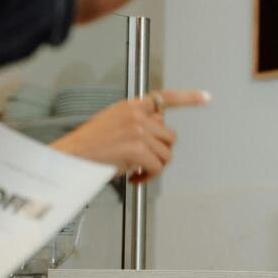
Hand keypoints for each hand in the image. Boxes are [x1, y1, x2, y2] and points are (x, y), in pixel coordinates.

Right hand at [51, 90, 209, 182]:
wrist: (70, 156)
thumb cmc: (88, 146)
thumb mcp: (112, 124)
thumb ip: (137, 124)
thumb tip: (159, 134)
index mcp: (130, 106)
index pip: (164, 98)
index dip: (188, 98)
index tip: (206, 97)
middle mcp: (136, 115)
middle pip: (169, 136)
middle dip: (161, 153)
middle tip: (146, 165)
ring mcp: (138, 130)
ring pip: (166, 153)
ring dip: (155, 167)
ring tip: (138, 172)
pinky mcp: (137, 147)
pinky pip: (157, 166)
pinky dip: (148, 177)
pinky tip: (134, 179)